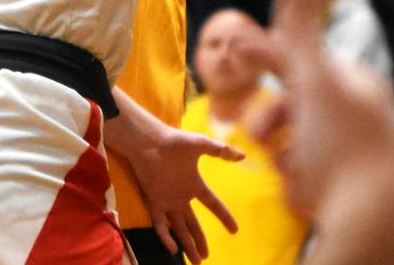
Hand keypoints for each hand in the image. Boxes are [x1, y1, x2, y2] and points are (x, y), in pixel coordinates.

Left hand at [129, 123, 242, 261]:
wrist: (149, 140)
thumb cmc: (175, 141)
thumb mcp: (201, 144)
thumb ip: (222, 151)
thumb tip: (243, 156)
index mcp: (195, 184)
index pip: (212, 204)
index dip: (224, 216)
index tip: (235, 230)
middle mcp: (182, 196)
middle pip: (193, 224)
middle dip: (200, 241)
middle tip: (206, 257)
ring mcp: (168, 200)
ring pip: (179, 229)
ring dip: (187, 245)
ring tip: (196, 261)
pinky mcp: (154, 202)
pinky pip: (160, 224)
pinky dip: (166, 237)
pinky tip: (173, 248)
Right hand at [238, 0, 393, 223]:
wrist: (366, 220)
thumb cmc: (340, 147)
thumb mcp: (314, 80)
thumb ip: (302, 29)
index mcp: (361, 83)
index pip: (306, 59)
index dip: (267, 59)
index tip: (235, 59)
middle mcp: (366, 113)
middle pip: (304, 103)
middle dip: (276, 116)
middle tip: (254, 134)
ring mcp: (361, 151)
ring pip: (306, 141)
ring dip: (286, 151)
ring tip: (281, 166)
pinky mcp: (354, 185)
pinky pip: (315, 172)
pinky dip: (301, 178)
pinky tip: (299, 189)